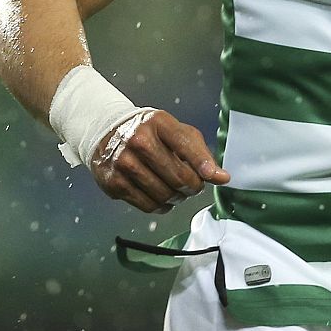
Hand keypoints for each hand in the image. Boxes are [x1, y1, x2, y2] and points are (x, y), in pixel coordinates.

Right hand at [90, 109, 229, 213]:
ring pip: (163, 193)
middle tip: (195, 186)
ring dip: (178, 197)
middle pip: (178, 176)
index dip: (203, 165)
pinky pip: (146, 204)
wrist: (108, 132)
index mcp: (159, 123)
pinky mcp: (114, 182)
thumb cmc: (150, 133)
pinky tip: (164, 199)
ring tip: (179, 191)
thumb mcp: (177, 132)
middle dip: (193, 186)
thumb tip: (221, 177)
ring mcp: (124, 162)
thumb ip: (200, 153)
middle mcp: (138, 141)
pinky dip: (161, 206)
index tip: (216, 176)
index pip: (186, 146)